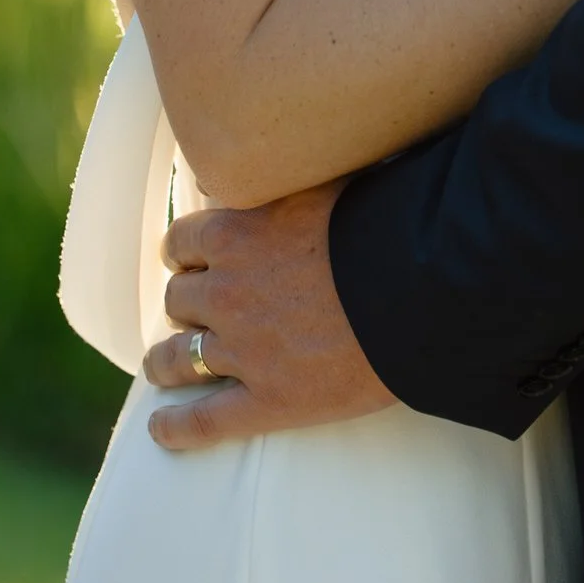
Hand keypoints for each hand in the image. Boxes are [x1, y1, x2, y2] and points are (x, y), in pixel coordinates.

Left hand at [143, 181, 394, 453]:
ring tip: (164, 367)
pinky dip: (177, 427)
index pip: (182, 242)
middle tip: (197, 311)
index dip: (187, 254)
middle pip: (178, 300)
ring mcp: (244, 351)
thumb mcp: (331, 180)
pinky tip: (161, 429)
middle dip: (185, 304)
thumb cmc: (387, 227)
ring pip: (177, 359)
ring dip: (167, 361)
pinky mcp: (269, 401)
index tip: (194, 260)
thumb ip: (293, 175)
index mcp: (237, 234)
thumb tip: (280, 154)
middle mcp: (228, 292)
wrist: (422, 291)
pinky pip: (205, 420)